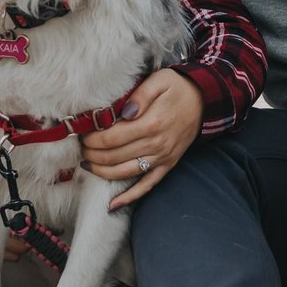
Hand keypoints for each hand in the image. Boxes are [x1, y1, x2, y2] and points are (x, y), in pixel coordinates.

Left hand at [80, 69, 202, 210]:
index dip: (93, 139)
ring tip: (87, 164)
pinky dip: (130, 197)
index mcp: (151, 123)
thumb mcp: (159, 81)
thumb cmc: (177, 88)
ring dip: (102, 172)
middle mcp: (156, 145)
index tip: (83, 134)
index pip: (112, 138)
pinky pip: (147, 185)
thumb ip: (140, 95)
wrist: (204, 100)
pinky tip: (113, 205)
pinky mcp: (167, 165)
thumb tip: (124, 111)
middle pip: (114, 156)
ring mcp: (162, 158)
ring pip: (125, 172)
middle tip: (81, 148)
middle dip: (92, 154)